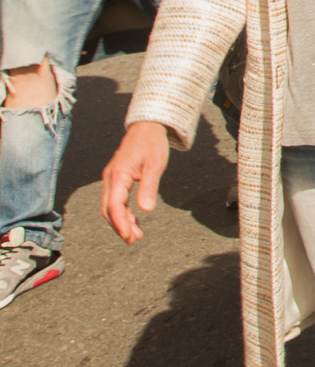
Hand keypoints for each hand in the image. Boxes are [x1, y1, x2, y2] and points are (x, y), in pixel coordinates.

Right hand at [102, 121, 171, 243]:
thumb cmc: (152, 143)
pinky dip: (123, 212)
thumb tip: (146, 210)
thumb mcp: (155, 165)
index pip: (114, 205)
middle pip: (108, 209)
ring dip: (120, 221)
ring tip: (135, 235)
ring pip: (110, 206)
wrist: (148, 126)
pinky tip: (134, 220)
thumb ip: (149, 187)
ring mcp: (112, 178)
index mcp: (118, 175)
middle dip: (119, 226)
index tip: (129, 237)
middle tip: (133, 240)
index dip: (120, 223)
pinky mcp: (117, 178)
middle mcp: (110, 178)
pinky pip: (115, 200)